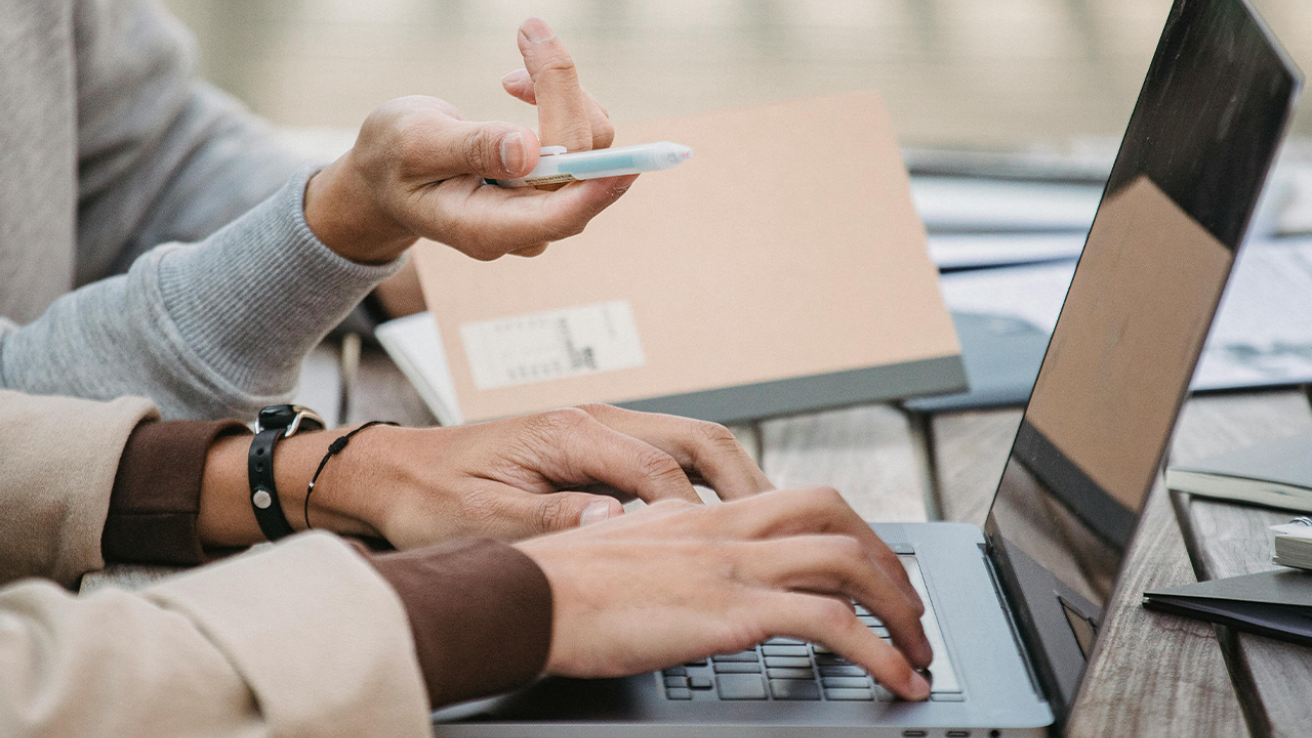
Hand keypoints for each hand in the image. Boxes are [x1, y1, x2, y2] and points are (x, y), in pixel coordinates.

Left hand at [197, 405, 771, 549]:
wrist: (391, 474)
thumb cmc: (430, 496)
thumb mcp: (486, 519)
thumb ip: (555, 520)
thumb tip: (618, 525)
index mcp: (571, 432)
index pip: (662, 468)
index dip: (698, 513)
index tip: (724, 550)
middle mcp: (594, 420)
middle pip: (699, 438)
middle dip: (746, 482)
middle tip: (781, 529)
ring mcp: (597, 430)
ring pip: (691, 443)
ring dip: (732, 480)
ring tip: (763, 526)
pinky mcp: (593, 447)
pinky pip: (667, 457)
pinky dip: (702, 485)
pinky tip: (713, 521)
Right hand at [303, 17, 635, 263]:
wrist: (387, 175)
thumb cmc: (392, 160)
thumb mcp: (414, 144)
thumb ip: (470, 148)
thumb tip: (527, 152)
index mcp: (486, 228)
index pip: (557, 215)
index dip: (595, 189)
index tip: (627, 166)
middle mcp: (525, 226)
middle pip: (579, 166)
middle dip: (562, 92)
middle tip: (530, 31)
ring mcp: (542, 207)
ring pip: (589, 148)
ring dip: (560, 91)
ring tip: (514, 62)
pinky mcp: (553, 184)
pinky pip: (582, 140)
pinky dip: (560, 99)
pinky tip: (521, 85)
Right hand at [514, 488, 934, 700]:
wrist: (525, 598)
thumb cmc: (557, 584)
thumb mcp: (622, 547)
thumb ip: (662, 546)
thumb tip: (676, 564)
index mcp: (703, 515)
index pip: (800, 501)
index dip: (849, 533)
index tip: (869, 569)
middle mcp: (727, 530)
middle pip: (838, 518)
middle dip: (888, 563)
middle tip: (909, 609)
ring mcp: (733, 567)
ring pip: (849, 564)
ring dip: (900, 610)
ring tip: (919, 654)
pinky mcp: (732, 612)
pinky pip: (831, 624)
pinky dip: (879, 652)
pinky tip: (896, 681)